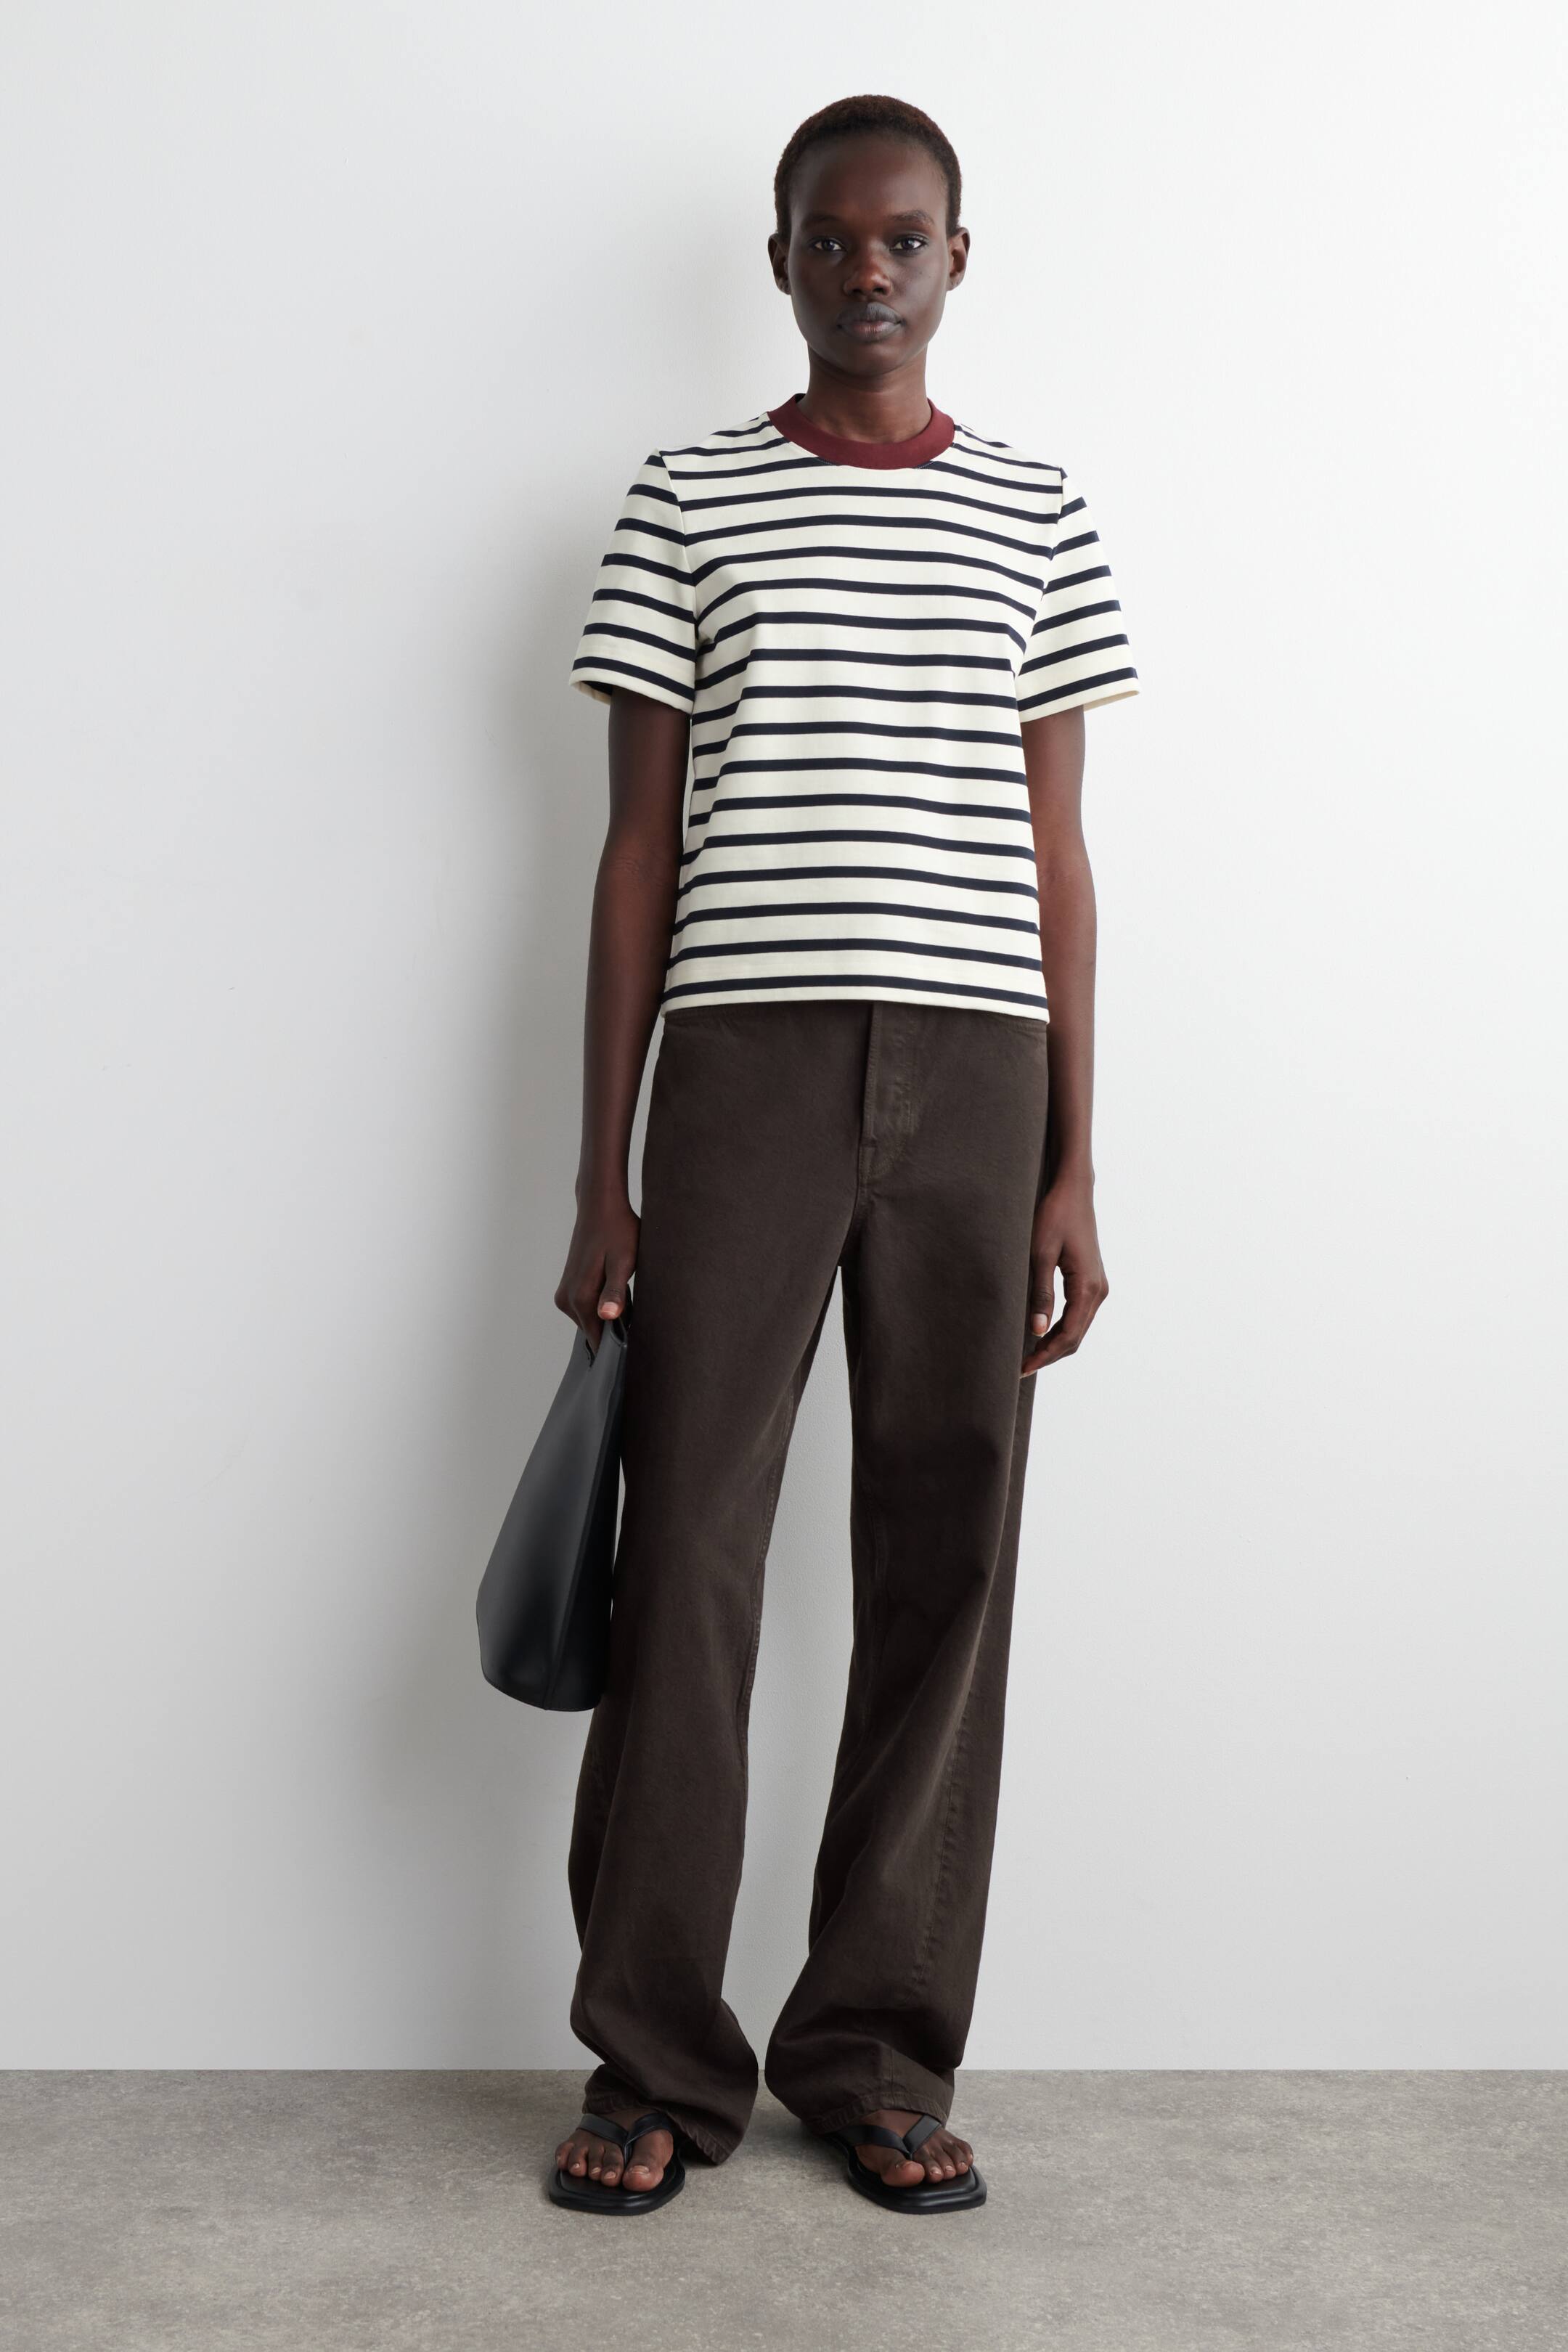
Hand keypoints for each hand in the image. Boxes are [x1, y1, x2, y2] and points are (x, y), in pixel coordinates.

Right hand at [555, 1188, 638, 1350]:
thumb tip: (607, 1316)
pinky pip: (588, 1306)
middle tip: (635, 1301)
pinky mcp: (568, 1286)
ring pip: (592, 1318)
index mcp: (580, 1298)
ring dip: (610, 1311)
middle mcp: (566, 1300)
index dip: (618, 1342)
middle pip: (595, 1330)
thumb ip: (615, 1292)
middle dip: (616, 1325)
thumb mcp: (623, 1262)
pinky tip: (615, 1283)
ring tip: (625, 1288)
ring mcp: (565, 1293)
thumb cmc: (617, 1232)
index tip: (635, 1336)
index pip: (598, 1340)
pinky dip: (603, 1301)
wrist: (601, 1206)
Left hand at [1022, 1175, 1108, 1374]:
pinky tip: (1041, 1332)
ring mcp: (1098, 1286)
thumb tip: (1036, 1331)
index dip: (1045, 1355)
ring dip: (1055, 1343)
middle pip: (1076, 1337)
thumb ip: (1040, 1293)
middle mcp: (1099, 1290)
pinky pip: (1079, 1314)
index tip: (1022, 1367)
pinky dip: (1061, 1328)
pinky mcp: (1092, 1280)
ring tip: (1028, 1354)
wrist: (1073, 1190)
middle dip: (1049, 1354)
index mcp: (1088, 1287)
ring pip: (1078, 1327)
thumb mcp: (1040, 1254)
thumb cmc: (1054, 1216)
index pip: (1068, 1335)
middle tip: (1021, 1367)